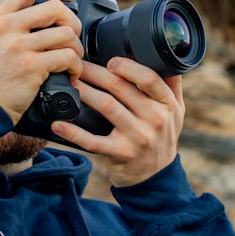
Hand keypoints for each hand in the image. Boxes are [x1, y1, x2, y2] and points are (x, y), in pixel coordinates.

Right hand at [0, 0, 83, 123]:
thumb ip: (12, 25)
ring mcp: (19, 47)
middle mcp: (7, 27)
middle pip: (55, 8)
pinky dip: (75, 67)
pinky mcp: (31, 67)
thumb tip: (46, 15)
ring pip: (66, 34)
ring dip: (76, 49)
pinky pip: (68, 58)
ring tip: (72, 61)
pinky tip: (70, 75)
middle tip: (73, 38)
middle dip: (73, 23)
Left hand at [51, 57, 184, 186]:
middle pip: (121, 88)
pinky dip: (74, 132)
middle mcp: (155, 119)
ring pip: (106, 107)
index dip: (128, 67)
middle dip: (96, 73)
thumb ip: (171, 86)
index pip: (149, 79)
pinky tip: (58, 125)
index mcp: (168, 105)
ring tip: (71, 83)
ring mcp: (137, 137)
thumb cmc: (161, 139)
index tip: (110, 61)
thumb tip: (164, 57)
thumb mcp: (176, 112)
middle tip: (78, 66)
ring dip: (85, 92)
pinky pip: (93, 141)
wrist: (156, 178)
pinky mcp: (120, 153)